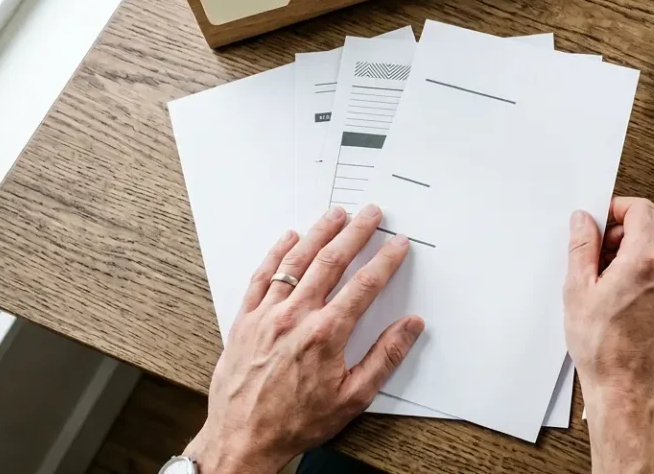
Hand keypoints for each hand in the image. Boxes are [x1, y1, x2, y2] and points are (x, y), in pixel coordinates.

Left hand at [184, 205, 423, 472]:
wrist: (243, 439)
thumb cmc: (296, 422)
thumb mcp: (353, 397)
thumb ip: (385, 357)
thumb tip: (411, 327)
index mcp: (326, 333)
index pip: (364, 285)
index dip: (385, 260)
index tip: (397, 245)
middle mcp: (295, 316)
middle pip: (331, 261)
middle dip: (355, 233)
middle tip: (370, 214)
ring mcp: (267, 315)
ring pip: (296, 261)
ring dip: (318, 233)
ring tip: (335, 214)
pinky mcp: (245, 320)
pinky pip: (262, 276)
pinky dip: (275, 253)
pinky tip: (287, 238)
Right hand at [564, 197, 653, 473]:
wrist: (625, 387)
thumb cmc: (603, 349)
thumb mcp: (578, 290)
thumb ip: (582, 247)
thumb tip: (584, 222)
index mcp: (645, 261)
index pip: (640, 210)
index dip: (616, 209)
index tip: (600, 221)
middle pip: (646, 231)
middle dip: (619, 238)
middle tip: (595, 260)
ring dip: (630, 259)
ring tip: (605, 286)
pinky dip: (642, 277)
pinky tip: (620, 300)